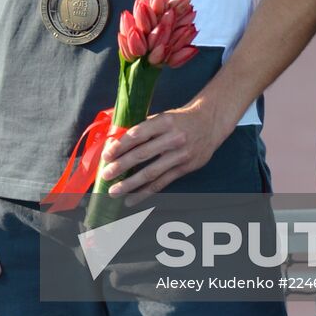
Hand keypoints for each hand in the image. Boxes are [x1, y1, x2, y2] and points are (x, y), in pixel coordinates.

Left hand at [98, 100, 226, 196]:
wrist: (210, 123)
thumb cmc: (181, 120)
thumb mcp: (164, 116)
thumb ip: (143, 127)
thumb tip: (116, 140)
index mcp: (165, 121)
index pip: (138, 134)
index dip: (121, 145)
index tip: (107, 155)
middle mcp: (174, 138)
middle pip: (142, 154)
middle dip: (121, 166)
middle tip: (106, 174)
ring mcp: (180, 155)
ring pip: (151, 172)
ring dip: (130, 183)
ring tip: (114, 191)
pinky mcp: (185, 168)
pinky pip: (162, 183)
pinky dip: (145, 193)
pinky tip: (132, 199)